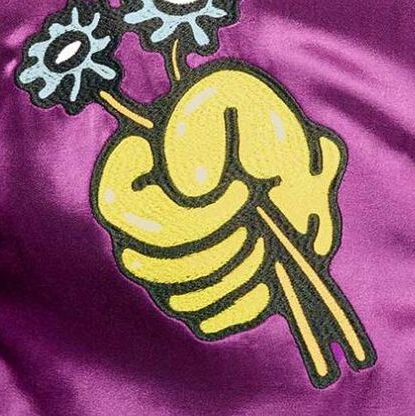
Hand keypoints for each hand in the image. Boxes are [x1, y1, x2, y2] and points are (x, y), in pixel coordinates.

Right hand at [92, 60, 375, 386]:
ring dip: (236, 274)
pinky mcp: (194, 295)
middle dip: (220, 247)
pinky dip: (242, 305)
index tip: (244, 188)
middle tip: (263, 221)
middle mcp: (132, 226)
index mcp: (124, 174)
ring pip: (179, 297)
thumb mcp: (231, 95)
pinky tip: (269, 276)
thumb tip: (192, 187)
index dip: (190, 212)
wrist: (290, 155)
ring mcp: (161, 266)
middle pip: (153, 263)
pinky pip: (204, 320)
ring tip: (271, 241)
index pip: (125, 215)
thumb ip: (203, 121)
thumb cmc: (255, 118)